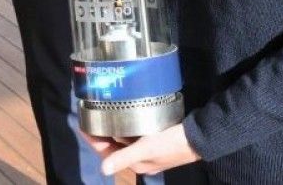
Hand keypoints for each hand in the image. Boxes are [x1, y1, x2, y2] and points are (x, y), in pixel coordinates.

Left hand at [84, 124, 199, 176]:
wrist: (199, 138)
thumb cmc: (171, 143)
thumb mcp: (146, 148)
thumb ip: (124, 157)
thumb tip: (103, 170)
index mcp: (135, 164)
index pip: (107, 152)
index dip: (93, 140)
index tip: (83, 124)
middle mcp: (140, 160)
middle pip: (114, 147)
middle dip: (102, 134)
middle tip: (91, 115)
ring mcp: (148, 152)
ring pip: (124, 140)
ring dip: (113, 129)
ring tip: (103, 112)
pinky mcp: (156, 142)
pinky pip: (135, 135)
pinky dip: (127, 127)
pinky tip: (125, 115)